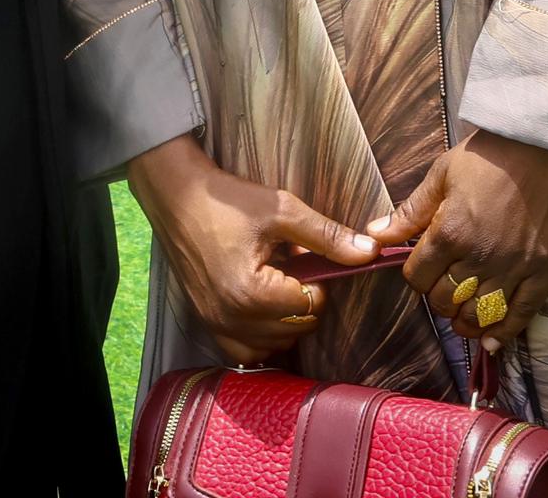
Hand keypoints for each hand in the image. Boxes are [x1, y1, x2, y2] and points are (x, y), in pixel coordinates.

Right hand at [127, 135, 376, 364]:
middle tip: (291, 268)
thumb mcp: (280, 209)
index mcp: (252, 292)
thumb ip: (326, 235)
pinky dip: (260, 339)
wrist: (176, 195)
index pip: (309, 305)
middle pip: (295, 329)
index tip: (303, 257)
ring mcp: (216, 325)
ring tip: (276, 284)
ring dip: (286, 322)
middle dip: (303, 301)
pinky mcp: (206, 325)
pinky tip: (262, 310)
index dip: (317, 281)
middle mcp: (232, 318)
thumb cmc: (228, 199)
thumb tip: (371, 252)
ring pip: (274, 346)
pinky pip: (245, 353)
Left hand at [370, 131, 547, 345]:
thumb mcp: (443, 173)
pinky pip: (522, 316)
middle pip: (446, 300)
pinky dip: (504, 333)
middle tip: (443, 288)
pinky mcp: (545, 274)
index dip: (415, 276)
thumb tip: (375, 234)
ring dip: (465, 320)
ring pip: (480, 315)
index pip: (418, 277)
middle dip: (438, 297)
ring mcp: (515, 269)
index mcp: (450, 231)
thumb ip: (411, 210)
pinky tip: (491, 341)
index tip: (421, 269)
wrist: (546, 145)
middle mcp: (480, 257)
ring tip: (461, 317)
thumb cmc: (491, 154)